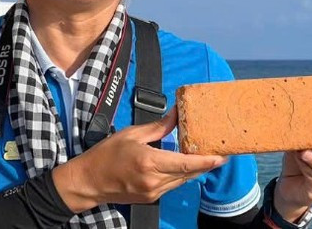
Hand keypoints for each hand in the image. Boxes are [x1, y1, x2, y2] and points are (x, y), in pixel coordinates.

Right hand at [52, 109, 226, 212]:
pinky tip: (186, 165)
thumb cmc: (106, 154)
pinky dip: (181, 175)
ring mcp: (152, 192)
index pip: (185, 163)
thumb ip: (158, 127)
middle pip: (188, 173)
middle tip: (221, 153)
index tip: (222, 156)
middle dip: (206, 164)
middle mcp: (154, 180)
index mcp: (149, 162)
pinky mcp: (151, 198)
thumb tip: (176, 115)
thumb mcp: (131, 134)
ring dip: (194, 170)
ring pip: (182, 181)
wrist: (89, 181)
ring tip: (207, 157)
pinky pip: (172, 186)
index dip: (206, 161)